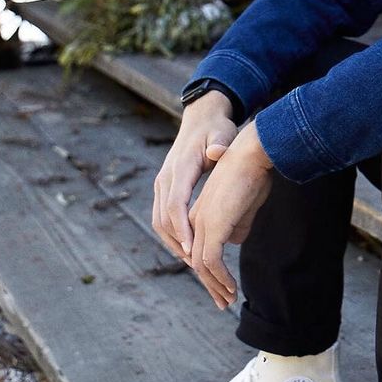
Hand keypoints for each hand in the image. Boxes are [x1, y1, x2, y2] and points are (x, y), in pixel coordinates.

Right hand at [152, 91, 236, 260]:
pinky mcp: (164, 187)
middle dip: (177, 243)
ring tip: (193, 261)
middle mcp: (166, 177)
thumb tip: (217, 151)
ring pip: (159, 221)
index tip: (192, 248)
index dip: (182, 228)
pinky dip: (172, 234)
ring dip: (173, 242)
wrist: (201, 117)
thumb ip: (220, 143)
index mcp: (180, 167)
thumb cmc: (216, 128)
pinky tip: (188, 246)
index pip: (175, 204)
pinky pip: (162, 216)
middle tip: (196, 264)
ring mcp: (162, 183)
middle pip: (163, 218)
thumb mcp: (222, 133)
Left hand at [187, 121, 273, 308]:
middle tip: (224, 303)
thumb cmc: (253, 172)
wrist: (252, 153)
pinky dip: (220, 277)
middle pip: (197, 261)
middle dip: (211, 285)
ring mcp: (202, 223)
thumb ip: (238, 220)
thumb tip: (235, 239)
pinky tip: (231, 287)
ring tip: (229, 300)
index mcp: (200, 213)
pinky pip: (212, 260)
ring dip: (216, 285)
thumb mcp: (245, 201)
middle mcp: (195, 220)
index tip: (223, 286)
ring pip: (202, 265)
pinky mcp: (212, 225)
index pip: (198, 249)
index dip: (209, 271)